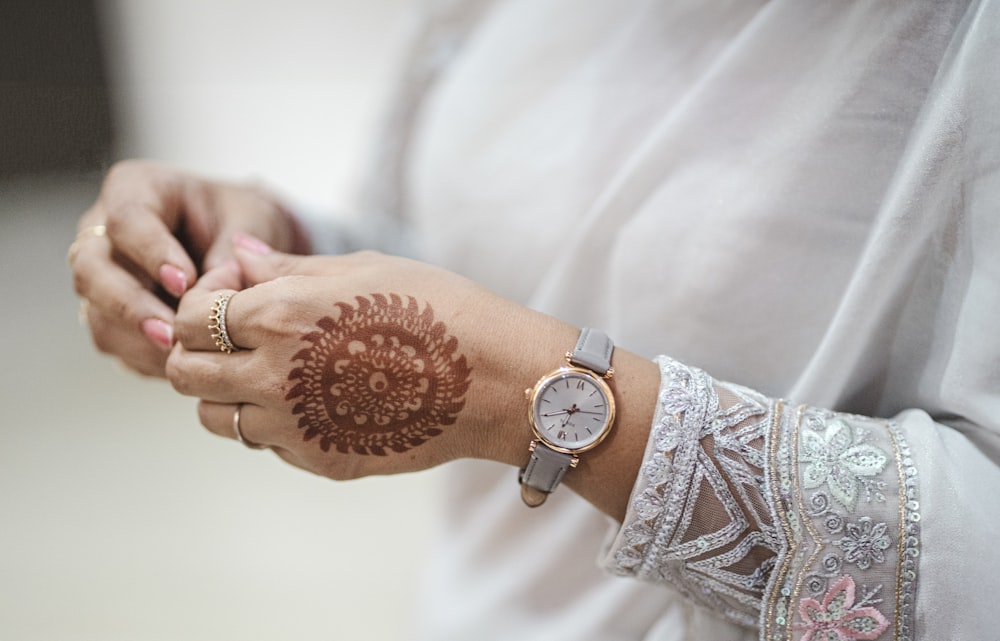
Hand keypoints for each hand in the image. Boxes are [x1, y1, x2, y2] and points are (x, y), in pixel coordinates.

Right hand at [69, 160, 309, 376]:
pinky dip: (146, 356)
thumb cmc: (243, 221)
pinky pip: (114, 340)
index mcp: (136, 189)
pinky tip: (182, 365)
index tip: (185, 282)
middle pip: (91, 268)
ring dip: (138, 340)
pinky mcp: (110, 314)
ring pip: (97, 311)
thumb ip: (234, 249)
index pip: (127, 219)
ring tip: (184, 357)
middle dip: (130, 305)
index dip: (151, 253)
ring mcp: (101, 275)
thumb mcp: (252, 220)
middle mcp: (104, 231)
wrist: (242, 248)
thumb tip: (213, 290)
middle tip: (173, 334)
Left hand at [165, 241, 577, 480]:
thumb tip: (236, 257)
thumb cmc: (441, 309)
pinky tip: (317, 399)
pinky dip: (273, 423)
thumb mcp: (364, 268)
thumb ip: (286, 268)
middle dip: (198, 351)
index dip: (202, 304)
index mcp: (281, 315)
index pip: (190, 317)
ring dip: (227, 393)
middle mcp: (275, 375)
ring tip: (274, 373)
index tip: (232, 298)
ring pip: (215, 418)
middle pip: (185, 373)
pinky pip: (266, 445)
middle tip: (238, 339)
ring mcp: (296, 428)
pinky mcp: (321, 461)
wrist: (498, 380)